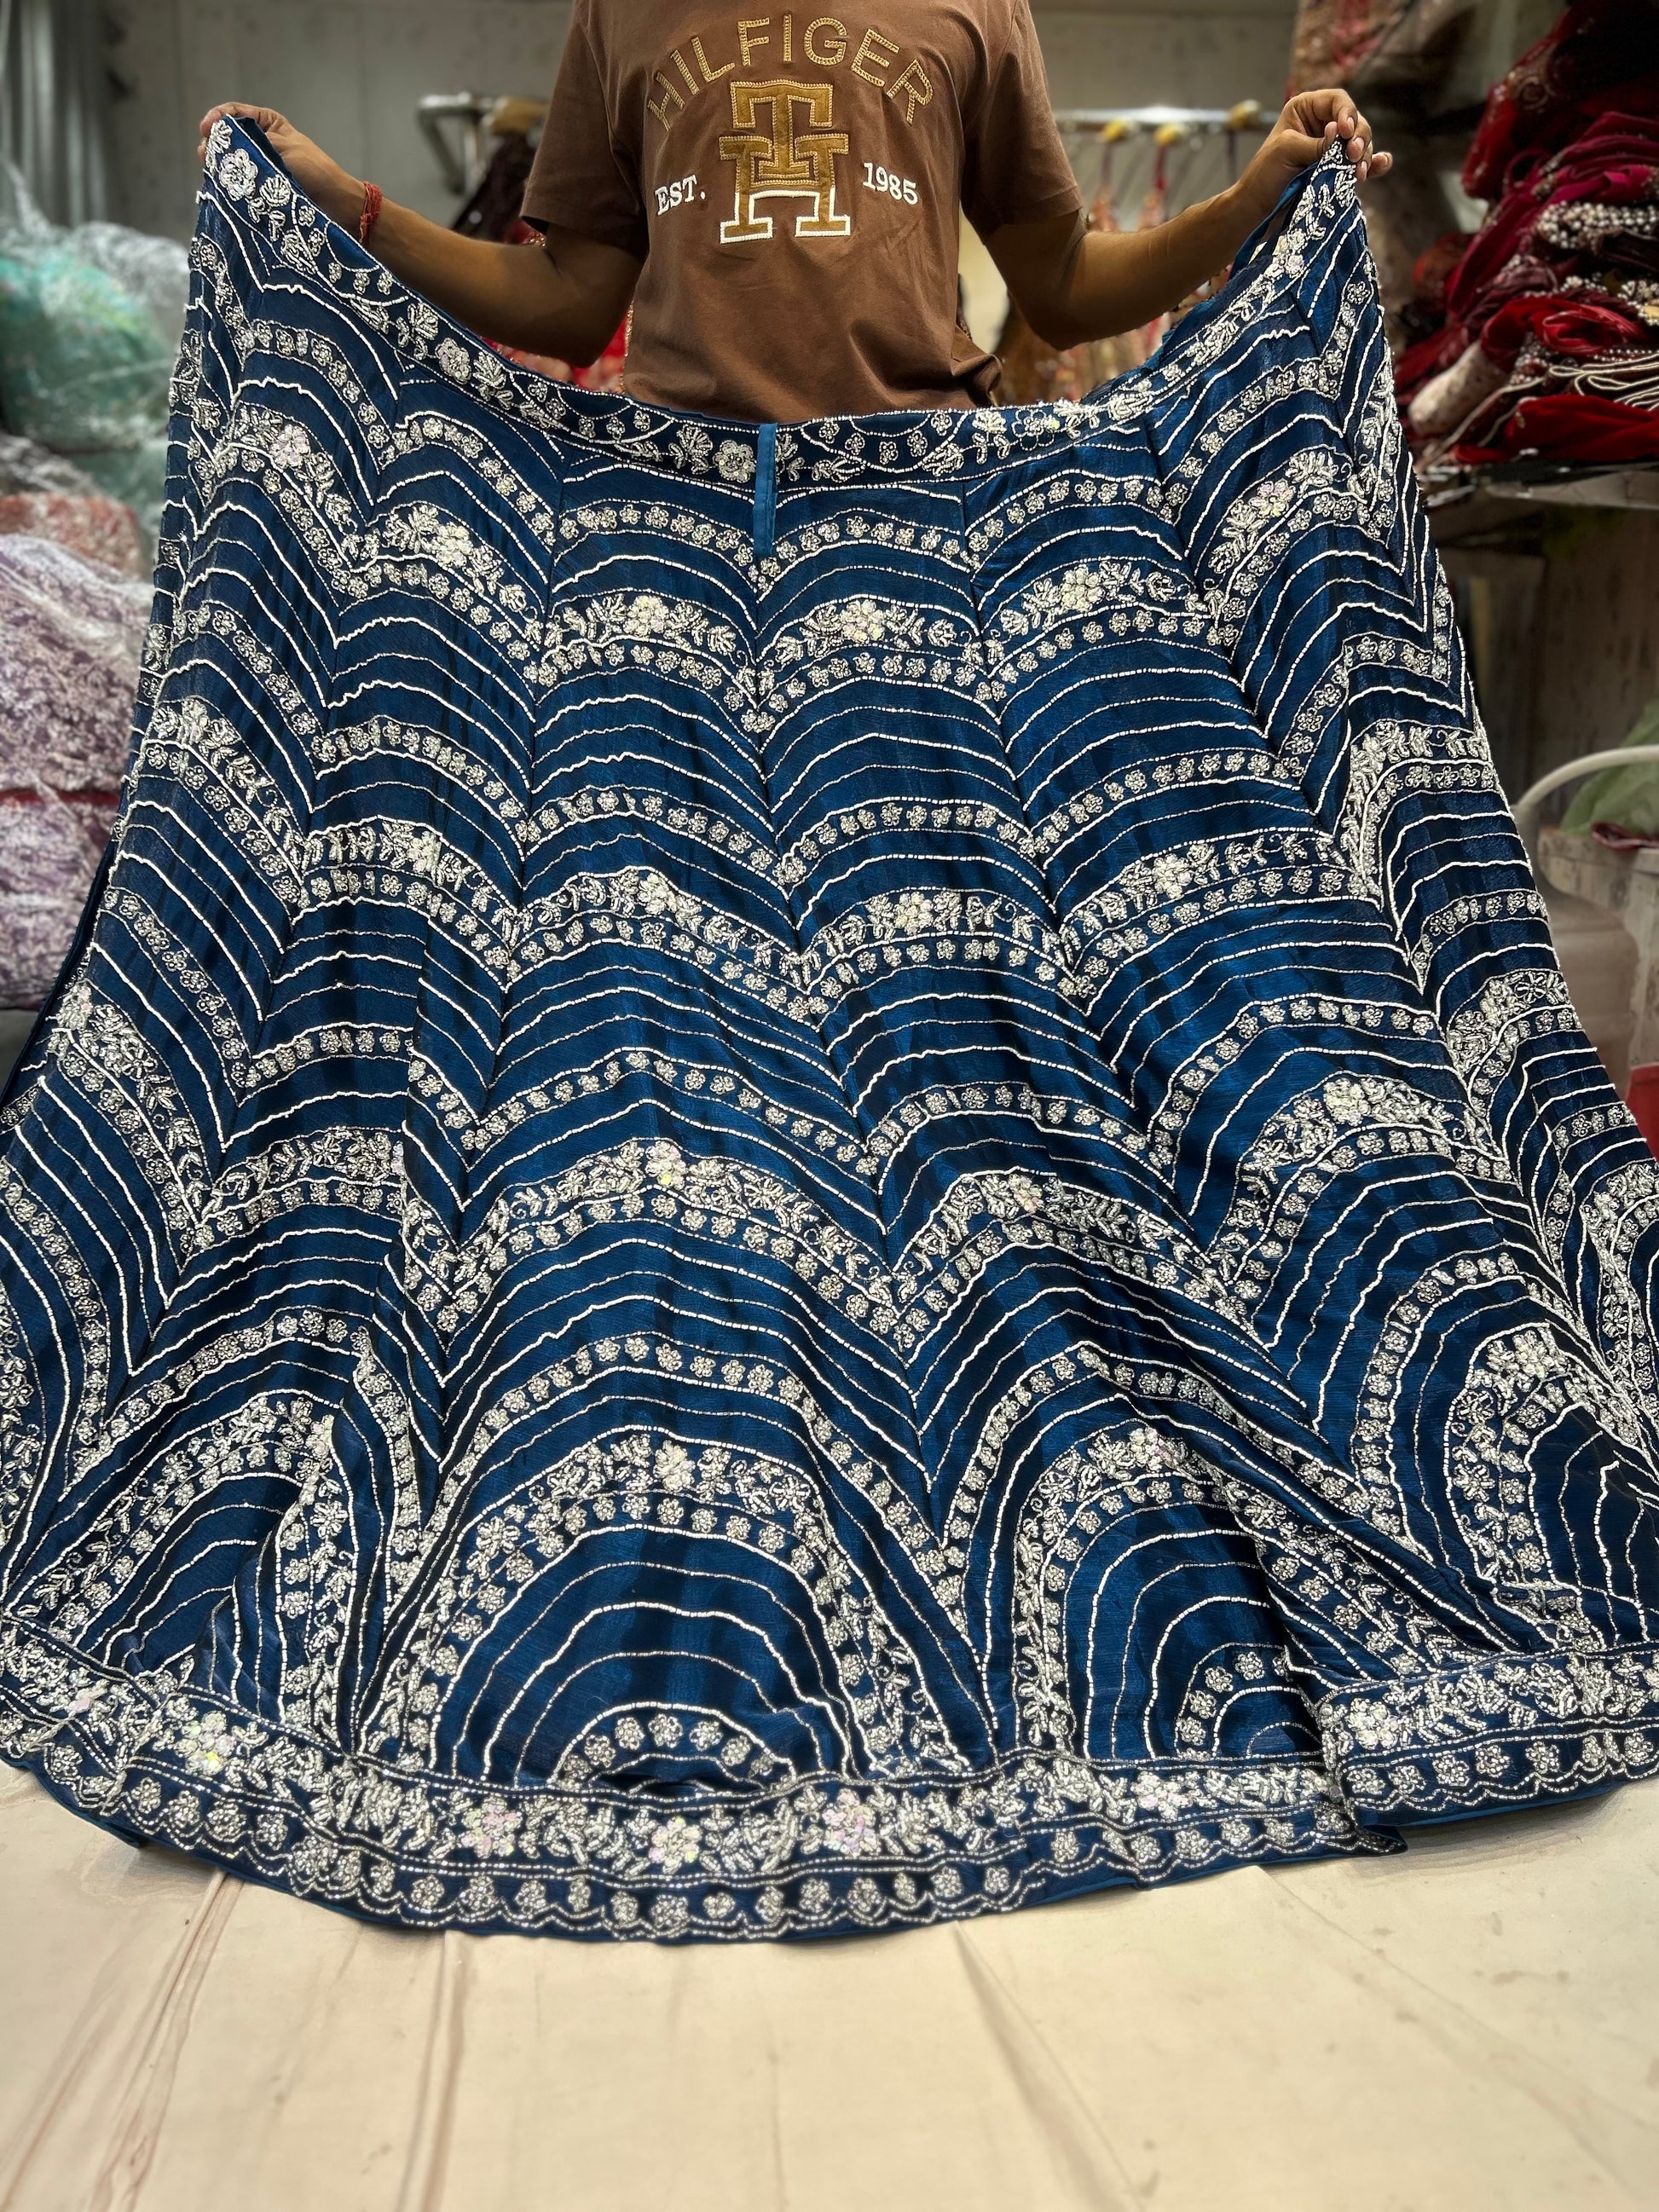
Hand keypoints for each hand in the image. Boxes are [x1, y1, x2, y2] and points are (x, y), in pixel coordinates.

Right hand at [196, 103, 365, 228]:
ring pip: (229, 162)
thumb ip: (254, 142)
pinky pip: (237, 183)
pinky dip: (229, 184)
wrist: (337, 206)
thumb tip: (224, 141)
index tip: (207, 128)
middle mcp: (259, 143)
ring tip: (213, 171)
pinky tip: (223, 186)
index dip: (217, 118)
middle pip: (226, 138)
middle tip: (206, 155)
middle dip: (214, 144)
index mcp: (267, 124)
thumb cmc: (316, 172)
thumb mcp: (284, 148)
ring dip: (219, 166)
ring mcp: (258, 167)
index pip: (234, 113)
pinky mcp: (259, 190)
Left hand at [1234, 89, 1392, 224]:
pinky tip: (1382, 165)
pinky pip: (1363, 163)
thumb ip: (1317, 143)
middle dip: (1358, 138)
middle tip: (1353, 157)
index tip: (1345, 132)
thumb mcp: (1287, 150)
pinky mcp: (1338, 171)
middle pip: (1354, 123)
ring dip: (1364, 156)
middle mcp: (1322, 125)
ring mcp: (1332, 149)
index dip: (1347, 113)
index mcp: (1305, 109)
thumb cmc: (1264, 176)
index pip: (1337, 101)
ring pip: (1360, 144)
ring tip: (1358, 173)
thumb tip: (1341, 134)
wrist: (1257, 212)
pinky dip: (1375, 164)